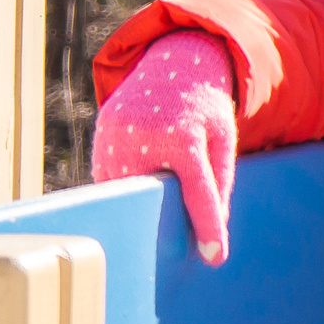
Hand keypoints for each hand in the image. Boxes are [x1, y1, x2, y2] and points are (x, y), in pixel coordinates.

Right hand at [91, 30, 239, 265]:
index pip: (198, 193)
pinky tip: (132, 197)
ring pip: (124, 191)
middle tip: (169, 251)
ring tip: (147, 224)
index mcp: (185, 137)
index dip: (208, 226)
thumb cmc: (206, 110)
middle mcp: (146, 135)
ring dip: (136, 206)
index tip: (214, 259)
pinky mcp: (100, 135)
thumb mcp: (223, 140)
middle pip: (153, 197)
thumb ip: (220, 183)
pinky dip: (121, 191)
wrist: (174, 64)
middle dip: (160, 221)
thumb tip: (214, 231)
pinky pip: (108, 178)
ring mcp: (116, 135)